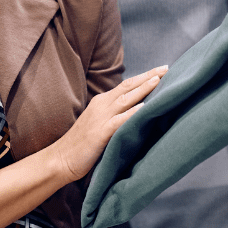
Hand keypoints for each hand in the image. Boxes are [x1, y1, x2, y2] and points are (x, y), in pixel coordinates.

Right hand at [52, 66, 167, 181]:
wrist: (60, 159)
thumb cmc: (83, 143)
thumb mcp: (100, 122)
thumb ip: (116, 113)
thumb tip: (140, 109)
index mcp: (102, 101)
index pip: (127, 85)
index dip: (144, 76)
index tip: (162, 70)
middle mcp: (102, 105)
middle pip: (128, 86)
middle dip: (148, 76)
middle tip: (166, 68)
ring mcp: (100, 118)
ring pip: (125, 99)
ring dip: (143, 89)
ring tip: (158, 80)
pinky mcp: (99, 133)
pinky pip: (118, 120)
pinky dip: (131, 113)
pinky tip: (144, 107)